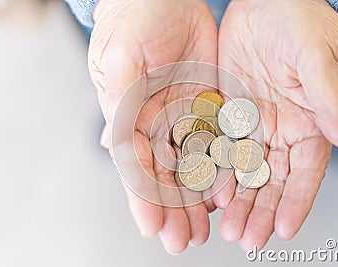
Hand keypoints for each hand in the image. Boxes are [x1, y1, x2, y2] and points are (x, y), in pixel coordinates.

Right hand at [88, 0, 217, 252]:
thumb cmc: (134, 20)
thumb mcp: (121, 59)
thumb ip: (120, 102)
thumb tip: (111, 144)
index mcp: (129, 116)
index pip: (136, 165)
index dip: (144, 197)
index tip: (154, 227)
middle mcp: (156, 123)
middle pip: (164, 174)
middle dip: (174, 208)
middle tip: (185, 240)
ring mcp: (183, 117)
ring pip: (191, 165)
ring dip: (197, 197)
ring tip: (206, 227)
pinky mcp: (208, 106)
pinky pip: (216, 142)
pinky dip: (221, 168)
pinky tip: (226, 191)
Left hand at [217, 0, 337, 250]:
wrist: (270, 2)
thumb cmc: (302, 23)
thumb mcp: (316, 61)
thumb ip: (328, 102)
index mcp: (308, 122)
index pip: (304, 172)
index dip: (295, 202)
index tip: (282, 230)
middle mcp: (280, 128)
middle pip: (271, 179)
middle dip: (260, 210)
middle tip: (246, 238)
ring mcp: (253, 122)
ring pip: (244, 169)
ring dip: (236, 199)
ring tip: (227, 225)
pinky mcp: (227, 110)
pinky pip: (220, 146)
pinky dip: (215, 170)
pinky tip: (208, 191)